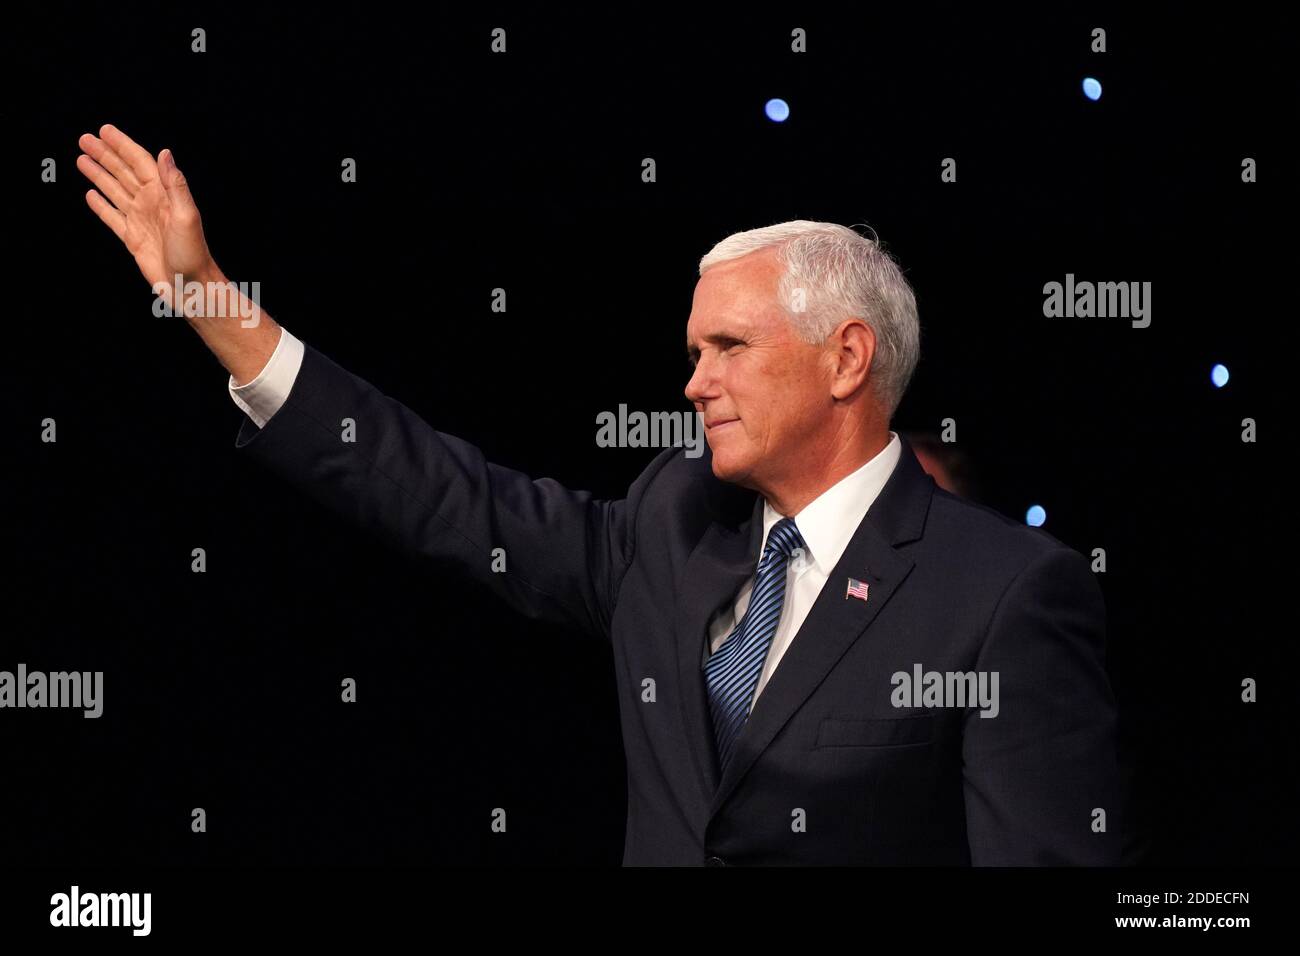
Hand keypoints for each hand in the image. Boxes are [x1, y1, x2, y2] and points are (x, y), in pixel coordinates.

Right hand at [77, 124, 217, 299]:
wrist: (191, 286)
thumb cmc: (193, 254)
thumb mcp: (187, 216)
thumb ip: (175, 184)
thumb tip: (165, 153)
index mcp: (164, 195)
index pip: (139, 162)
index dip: (122, 145)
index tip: (104, 130)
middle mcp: (151, 204)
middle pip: (123, 172)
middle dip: (104, 155)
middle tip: (84, 139)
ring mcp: (141, 220)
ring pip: (115, 191)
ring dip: (99, 174)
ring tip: (81, 159)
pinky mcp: (133, 239)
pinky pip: (112, 217)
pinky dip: (101, 205)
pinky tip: (90, 194)